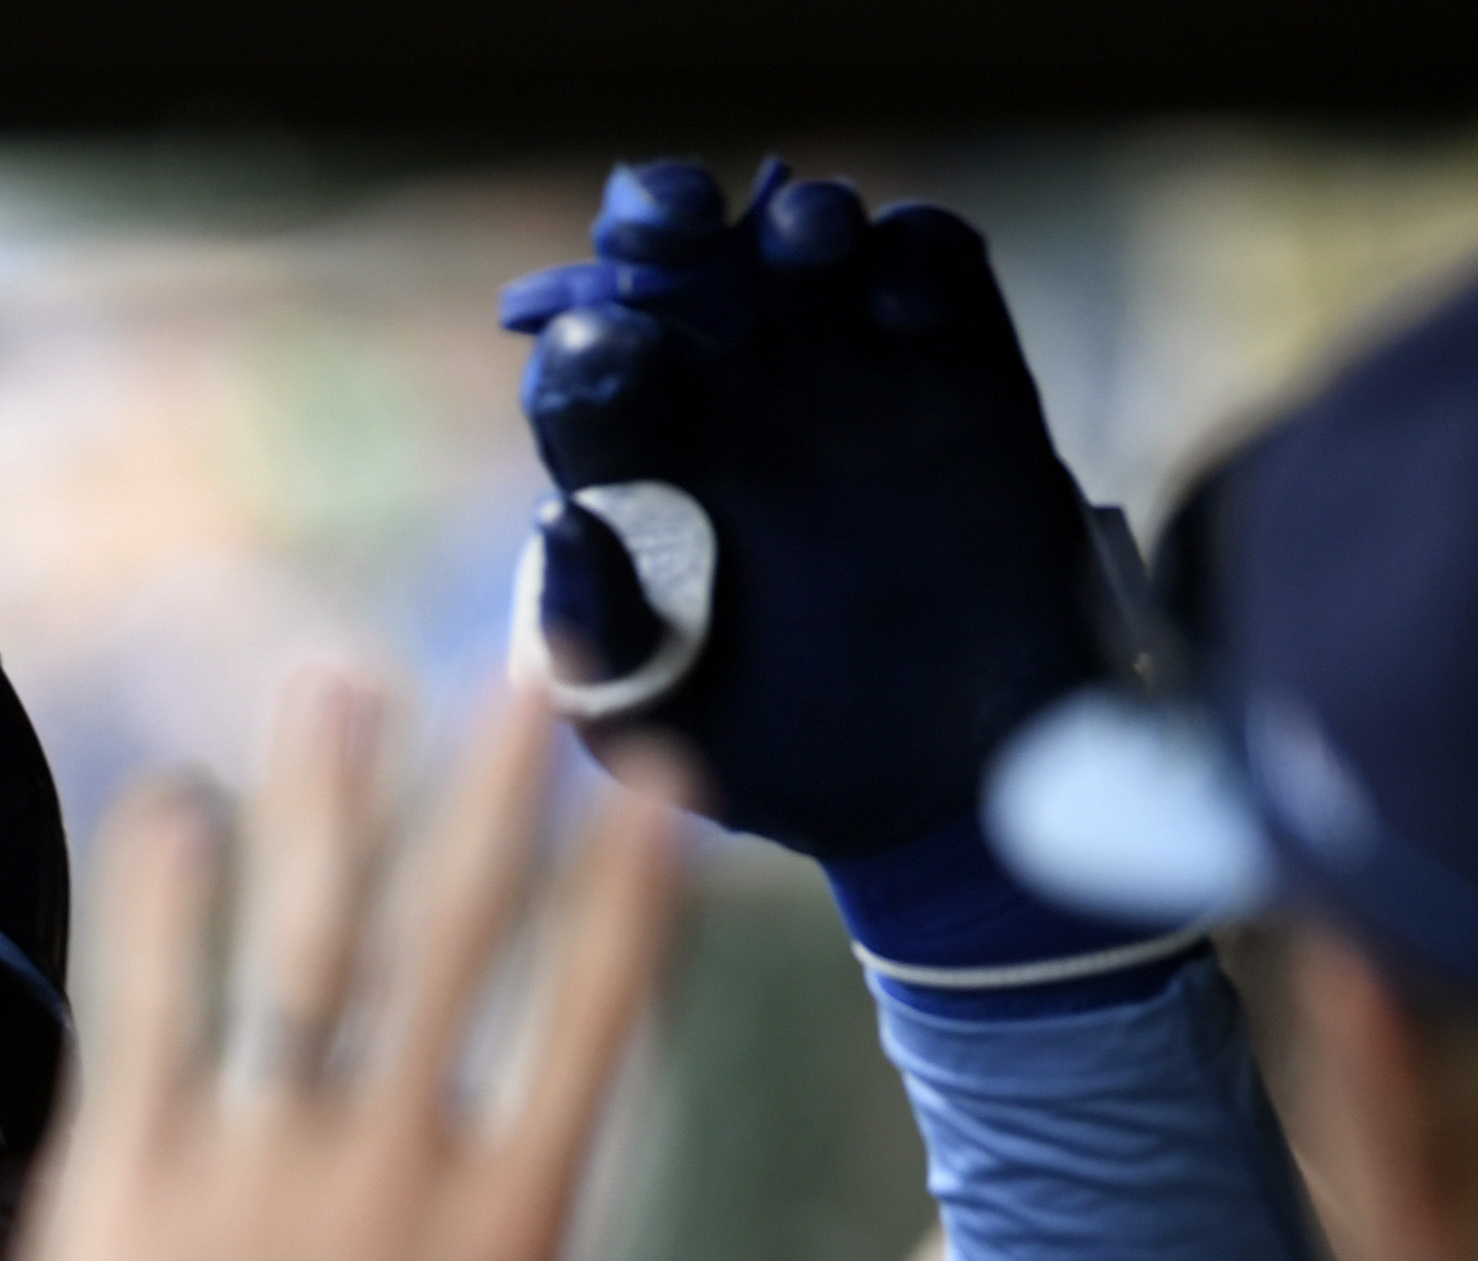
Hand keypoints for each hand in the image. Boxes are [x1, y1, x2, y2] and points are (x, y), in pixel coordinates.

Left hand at [6, 675, 876, 1260]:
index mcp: (504, 1231)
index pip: (590, 1017)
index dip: (631, 890)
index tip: (661, 780)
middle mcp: (386, 1171)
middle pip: (454, 943)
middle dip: (495, 800)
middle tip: (525, 670)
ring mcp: (249, 1169)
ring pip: (301, 946)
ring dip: (330, 807)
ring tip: (344, 688)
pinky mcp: (121, 1188)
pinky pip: (145, 1012)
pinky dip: (163, 904)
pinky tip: (175, 806)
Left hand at [500, 161, 1102, 858]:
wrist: (950, 783)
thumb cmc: (777, 760)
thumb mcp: (656, 725)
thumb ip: (595, 637)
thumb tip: (555, 520)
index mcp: (634, 476)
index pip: (581, 380)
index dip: (581, 351)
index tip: (600, 354)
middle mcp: (727, 406)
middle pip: (676, 269)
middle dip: (663, 223)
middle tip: (669, 225)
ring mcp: (844, 375)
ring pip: (805, 246)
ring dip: (797, 225)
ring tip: (799, 253)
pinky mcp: (959, 366)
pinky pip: (933, 265)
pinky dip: (916, 254)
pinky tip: (899, 301)